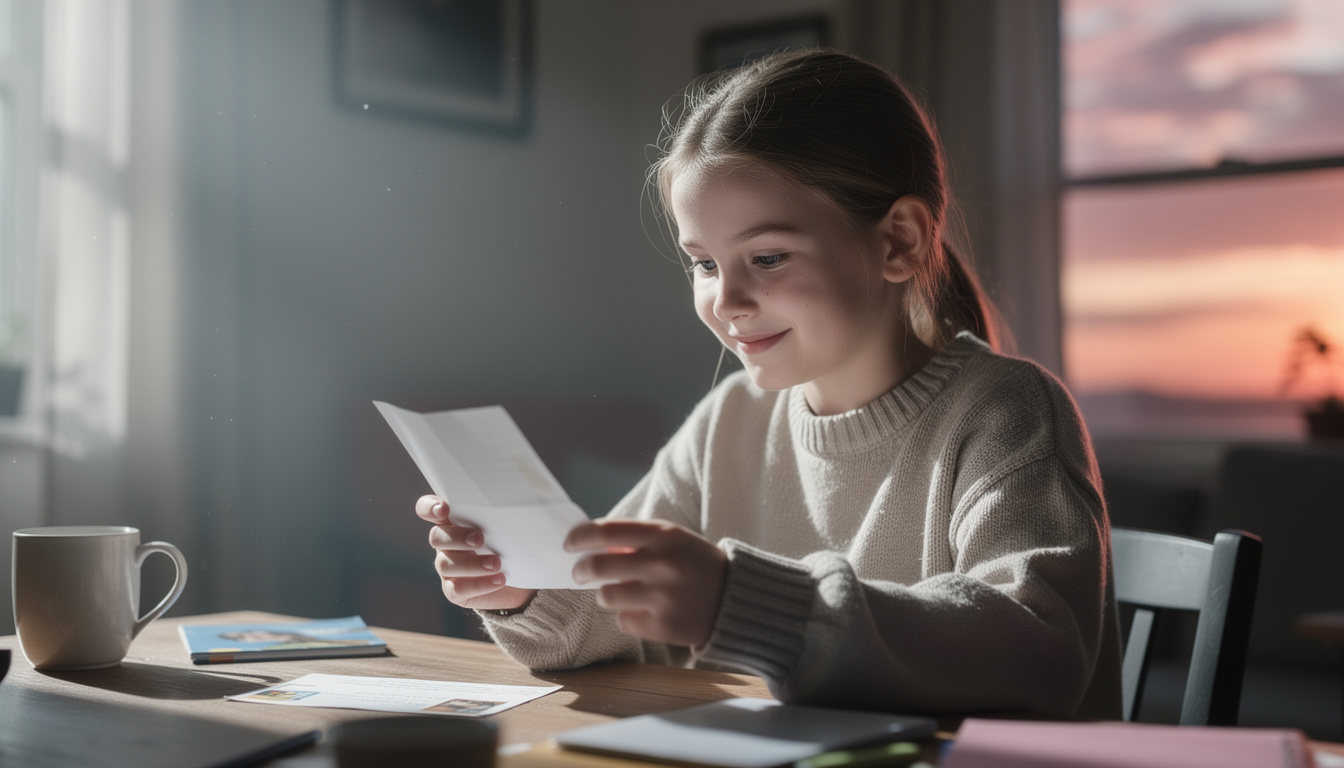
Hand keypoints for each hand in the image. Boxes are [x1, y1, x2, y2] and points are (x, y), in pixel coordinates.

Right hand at [416, 495, 535, 611]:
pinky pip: (457, 589)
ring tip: (497, 563)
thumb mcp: (507, 524)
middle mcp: (446, 542)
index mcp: (453, 520)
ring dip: (472, 564)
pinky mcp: (454, 590)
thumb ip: (500, 512)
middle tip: (480, 538)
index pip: (428, 508)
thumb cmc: (510, 541)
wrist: (521, 576)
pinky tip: (499, 579)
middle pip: (436, 537)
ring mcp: (448, 567)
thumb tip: (513, 501)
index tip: (444, 508)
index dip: (429, 508)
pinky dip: (479, 584)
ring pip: (446, 564)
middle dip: (457, 537)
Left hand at [565, 519, 726, 646]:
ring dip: (607, 594)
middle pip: (597, 567)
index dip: (579, 537)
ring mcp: (663, 598)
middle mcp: (663, 564)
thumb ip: (635, 540)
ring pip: (606, 597)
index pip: (606, 531)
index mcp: (664, 536)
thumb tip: (590, 547)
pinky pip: (624, 620)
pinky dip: (629, 616)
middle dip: (581, 571)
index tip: (569, 544)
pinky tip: (649, 611)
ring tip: (624, 592)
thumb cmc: (695, 564)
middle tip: (579, 573)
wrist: (735, 598)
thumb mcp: (673, 540)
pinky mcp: (663, 626)